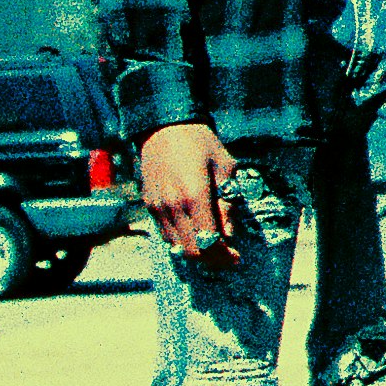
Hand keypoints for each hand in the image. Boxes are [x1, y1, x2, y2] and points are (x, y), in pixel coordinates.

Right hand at [139, 121, 239, 255]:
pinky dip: (181, 239)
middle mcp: (173, 206)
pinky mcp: (149, 205)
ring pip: (176, 245)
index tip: (236, 257)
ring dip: (196, 250)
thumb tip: (229, 234)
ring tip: (212, 243)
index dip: (225, 256)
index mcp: (195, 196)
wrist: (164, 126)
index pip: (209, 242)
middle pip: (192, 250)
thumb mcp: (224, 167)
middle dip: (212, 259)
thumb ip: (226, 203)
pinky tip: (194, 230)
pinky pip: (165, 233)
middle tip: (227, 255)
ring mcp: (157, 207)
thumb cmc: (200, 142)